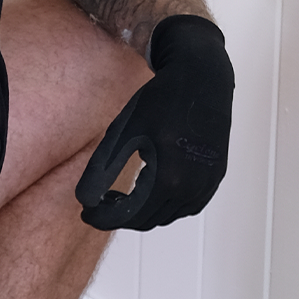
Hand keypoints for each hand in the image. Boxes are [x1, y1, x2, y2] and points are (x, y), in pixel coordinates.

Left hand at [75, 14, 233, 230]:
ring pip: (167, 216)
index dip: (102, 218)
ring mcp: (206, 184)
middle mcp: (191, 188)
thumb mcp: (123, 132)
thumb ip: (101, 171)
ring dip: (143, 212)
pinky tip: (150, 190)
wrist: (202, 78)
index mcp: (167, 179)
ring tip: (122, 196)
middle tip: (99, 203)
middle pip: (147, 220)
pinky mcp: (214, 177)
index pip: (128, 216)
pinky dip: (166, 206)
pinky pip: (186, 206)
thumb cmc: (161, 100)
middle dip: (120, 216)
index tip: (85, 212)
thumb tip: (83, 202)